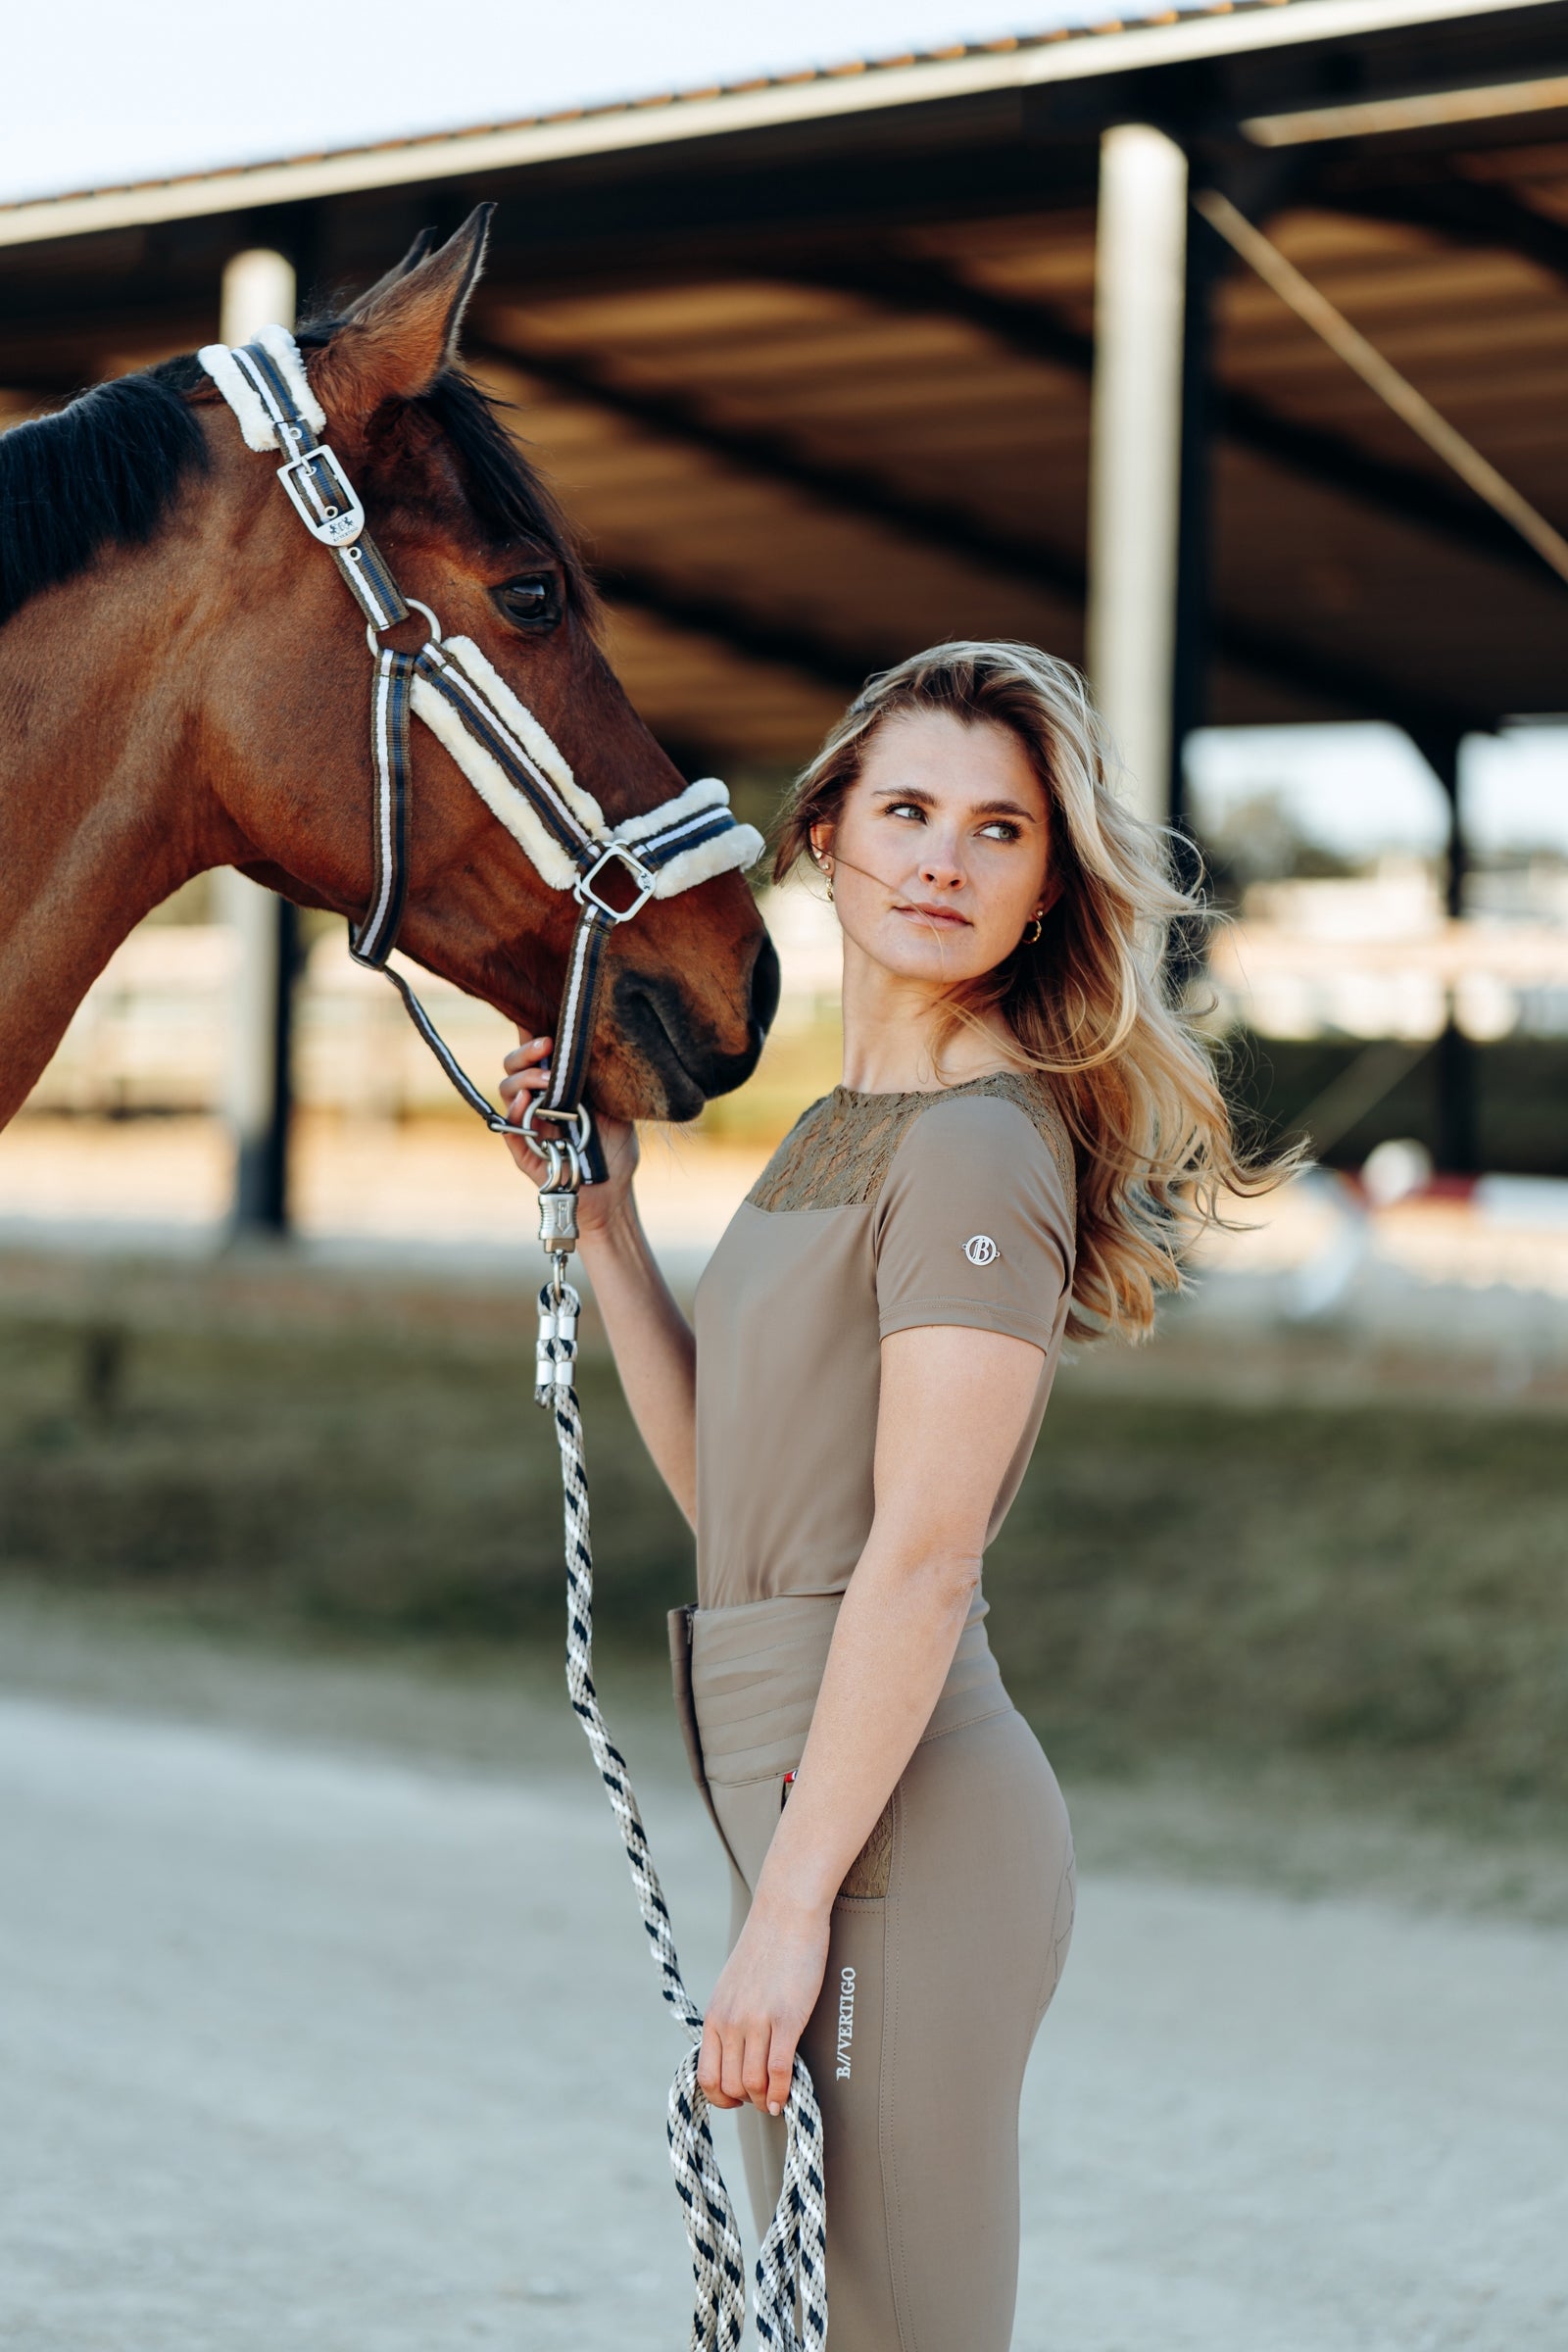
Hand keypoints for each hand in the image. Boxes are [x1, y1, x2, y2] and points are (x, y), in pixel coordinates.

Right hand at [499, 1030, 638, 1233]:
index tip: (549, 1025)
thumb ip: (599, 1076)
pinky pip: (508, 1127)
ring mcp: (529, 1125)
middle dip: (525, 1051)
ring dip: (524, 1078)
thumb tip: (593, 1038)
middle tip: (547, 1045)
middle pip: (512, 1067)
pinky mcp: (524, 1152)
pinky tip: (527, 1101)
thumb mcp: (615, 1103)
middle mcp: (537, 1101)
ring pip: (507, 1090)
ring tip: (547, 1080)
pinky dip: (514, 1111)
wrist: (615, 1192)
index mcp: (556, 1086)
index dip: (532, 1035)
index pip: (535, 1055)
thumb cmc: (615, 1147)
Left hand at [698, 1891, 829, 2118]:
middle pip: (730, 2085)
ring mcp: (756, 2021)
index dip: (721, 2098)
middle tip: (762, 2098)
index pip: (706, 2076)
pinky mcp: (786, 2019)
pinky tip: (787, 2095)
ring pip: (752, 2084)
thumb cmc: (766, 1945)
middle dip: (746, 2101)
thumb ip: (730, 2017)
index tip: (737, 2099)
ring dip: (765, 2100)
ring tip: (776, 2097)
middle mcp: (730, 2022)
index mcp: (714, 2015)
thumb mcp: (733, 1985)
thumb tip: (735, 2050)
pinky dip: (782, 2091)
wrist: (786, 1912)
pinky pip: (778, 2071)